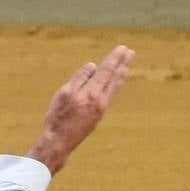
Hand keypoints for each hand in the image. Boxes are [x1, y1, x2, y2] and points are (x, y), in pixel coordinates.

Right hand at [26, 45, 135, 175]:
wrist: (59, 142)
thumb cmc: (58, 117)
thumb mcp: (65, 93)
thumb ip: (80, 78)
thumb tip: (93, 66)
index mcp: (92, 92)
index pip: (106, 71)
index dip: (114, 58)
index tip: (122, 49)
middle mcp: (101, 100)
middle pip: (114, 78)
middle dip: (122, 64)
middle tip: (130, 53)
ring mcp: (101, 109)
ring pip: (114, 88)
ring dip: (121, 75)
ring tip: (126, 66)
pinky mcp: (98, 116)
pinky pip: (110, 96)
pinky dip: (115, 87)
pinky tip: (114, 84)